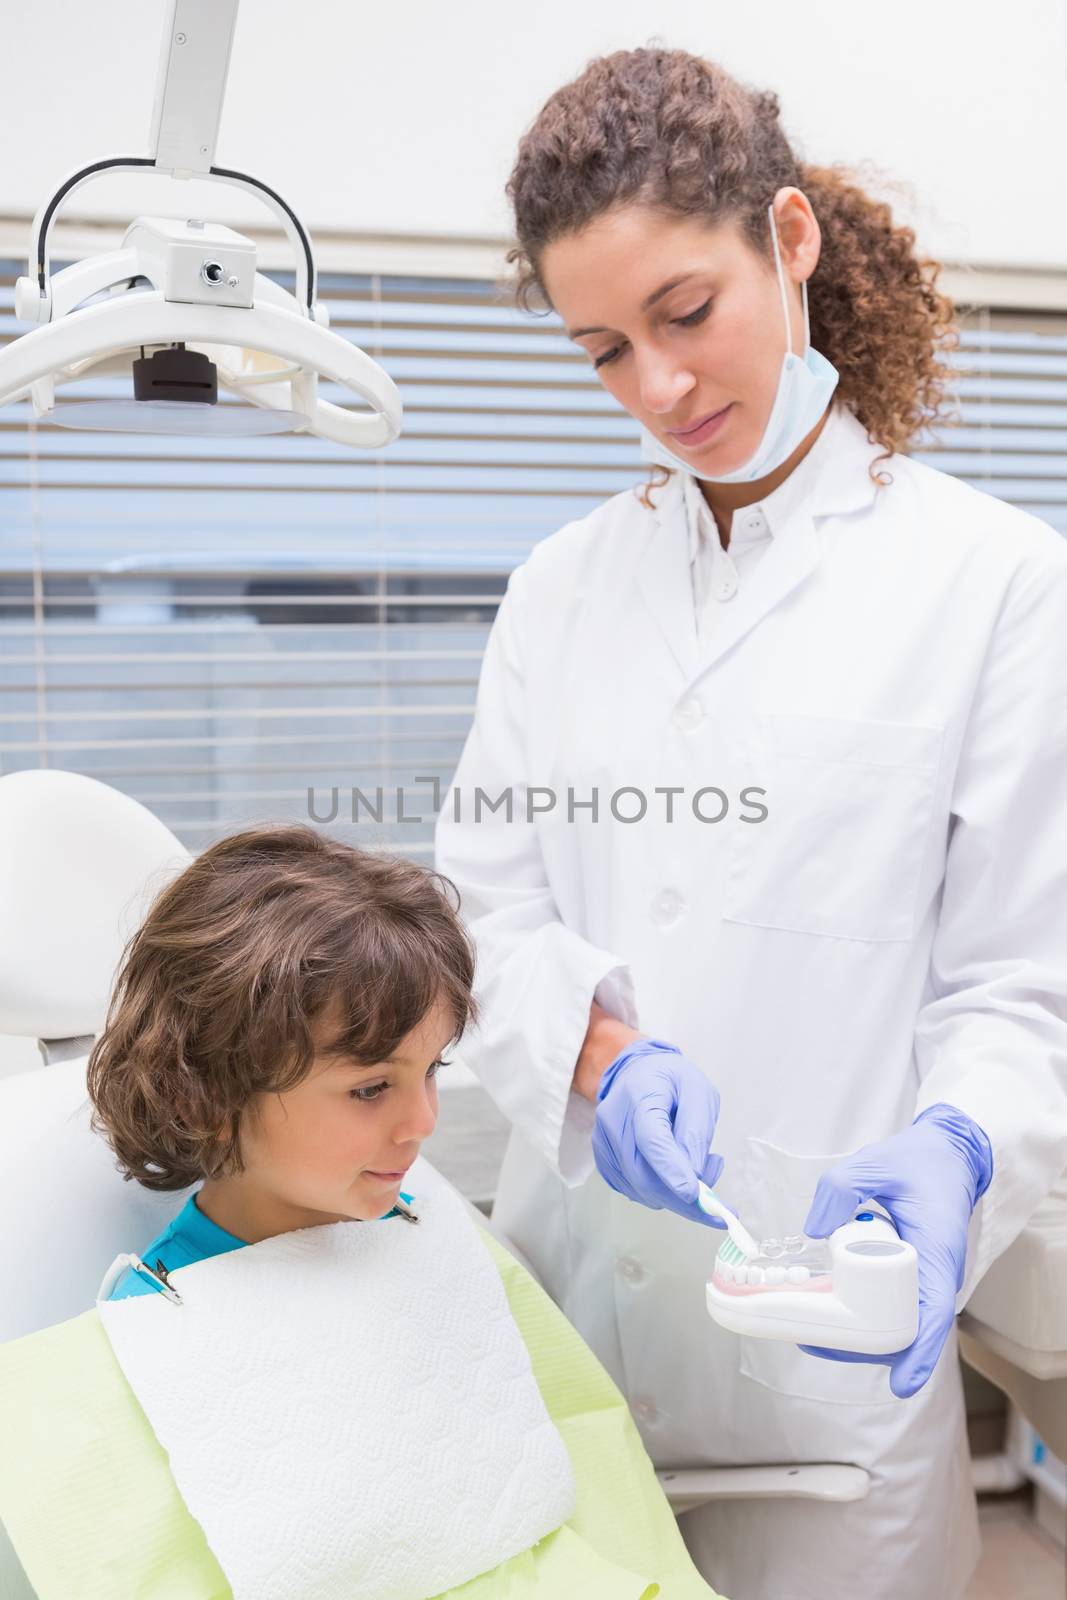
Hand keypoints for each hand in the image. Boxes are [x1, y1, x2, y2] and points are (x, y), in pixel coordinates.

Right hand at [592, 1039, 725, 1228]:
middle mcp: (614, 1121)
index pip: (651, 1139)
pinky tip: (676, 1174)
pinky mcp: (605, 1160)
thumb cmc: (670, 1079)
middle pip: (642, 1173)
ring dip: (674, 1195)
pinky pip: (633, 1189)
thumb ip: (696, 1130)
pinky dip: (660, 1193)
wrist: (635, 1072)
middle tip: (715, 1204)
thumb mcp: (698, 1091)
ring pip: (638, 1187)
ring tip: (701, 1173)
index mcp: (639, 1095)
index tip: (695, 1194)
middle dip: (680, 1197)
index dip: (672, 1170)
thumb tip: (694, 1173)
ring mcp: (604, 1142)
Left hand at [798, 1103, 992, 1396]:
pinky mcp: (916, 1278)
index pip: (933, 1316)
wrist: (946, 1156)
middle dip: (865, 1349)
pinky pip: (895, 1309)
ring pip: (899, 1326)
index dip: (919, 1354)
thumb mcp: (874, 1163)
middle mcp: (936, 1276)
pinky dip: (864, 1317)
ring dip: (860, 1337)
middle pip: (909, 1334)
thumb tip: (814, 1230)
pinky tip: (827, 1311)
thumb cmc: (916, 1162)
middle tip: (814, 1340)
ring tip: (810, 1330)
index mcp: (936, 1253)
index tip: (902, 1385)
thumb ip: (840, 1187)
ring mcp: (927, 1280)